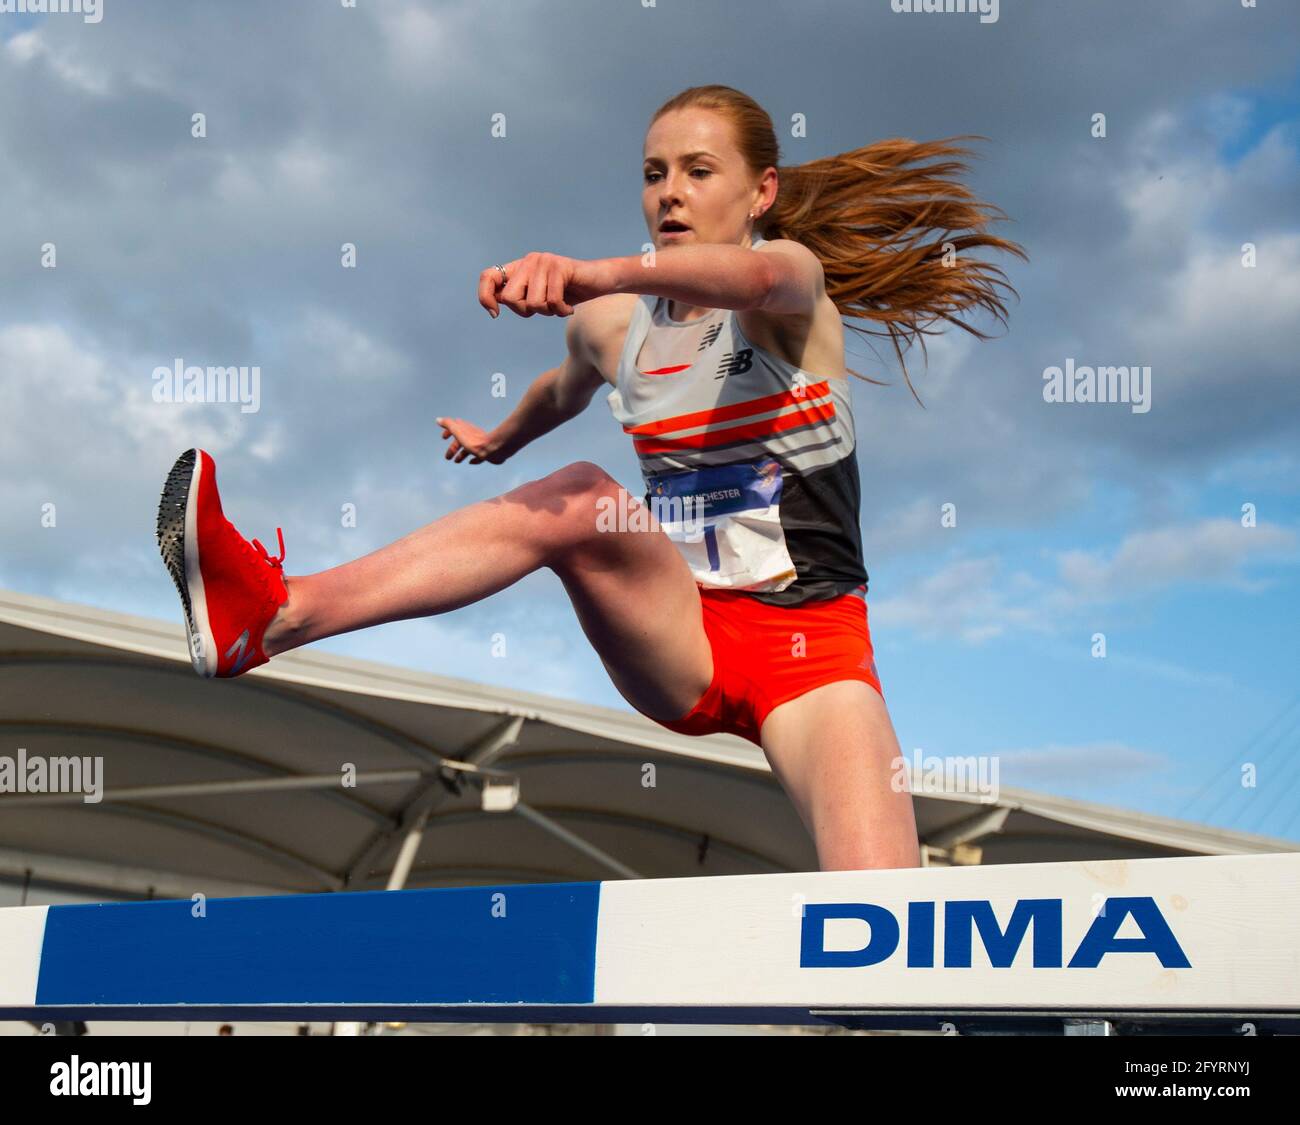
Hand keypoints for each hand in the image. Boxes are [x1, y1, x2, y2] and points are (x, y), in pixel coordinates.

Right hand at [436, 416, 502, 463]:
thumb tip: (438, 419)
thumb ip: (448, 424)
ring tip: (456, 462)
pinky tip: (471, 462)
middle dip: (453, 448)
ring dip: (461, 454)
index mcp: (466, 430)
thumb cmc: (475, 441)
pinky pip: (480, 456)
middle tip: (448, 457)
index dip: (448, 431)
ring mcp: (481, 444)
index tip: (443, 438)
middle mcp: (474, 436)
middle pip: (461, 441)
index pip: (455, 428)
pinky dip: (474, 458)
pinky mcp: (487, 453)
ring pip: (469, 449)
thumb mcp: (458, 432)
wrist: (494, 449)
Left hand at [478, 252, 603, 318]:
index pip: (488, 276)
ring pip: (533, 303)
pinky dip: (561, 311)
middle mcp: (529, 261)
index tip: (495, 313)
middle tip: (544, 308)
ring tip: (560, 305)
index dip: (485, 296)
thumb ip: (518, 297)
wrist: (599, 282)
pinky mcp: (559, 267)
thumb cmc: (569, 293)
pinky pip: (552, 301)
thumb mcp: (539, 297)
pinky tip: (569, 308)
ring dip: (548, 312)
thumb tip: (495, 302)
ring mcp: (544, 262)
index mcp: (520, 267)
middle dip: (526, 311)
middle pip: (509, 298)